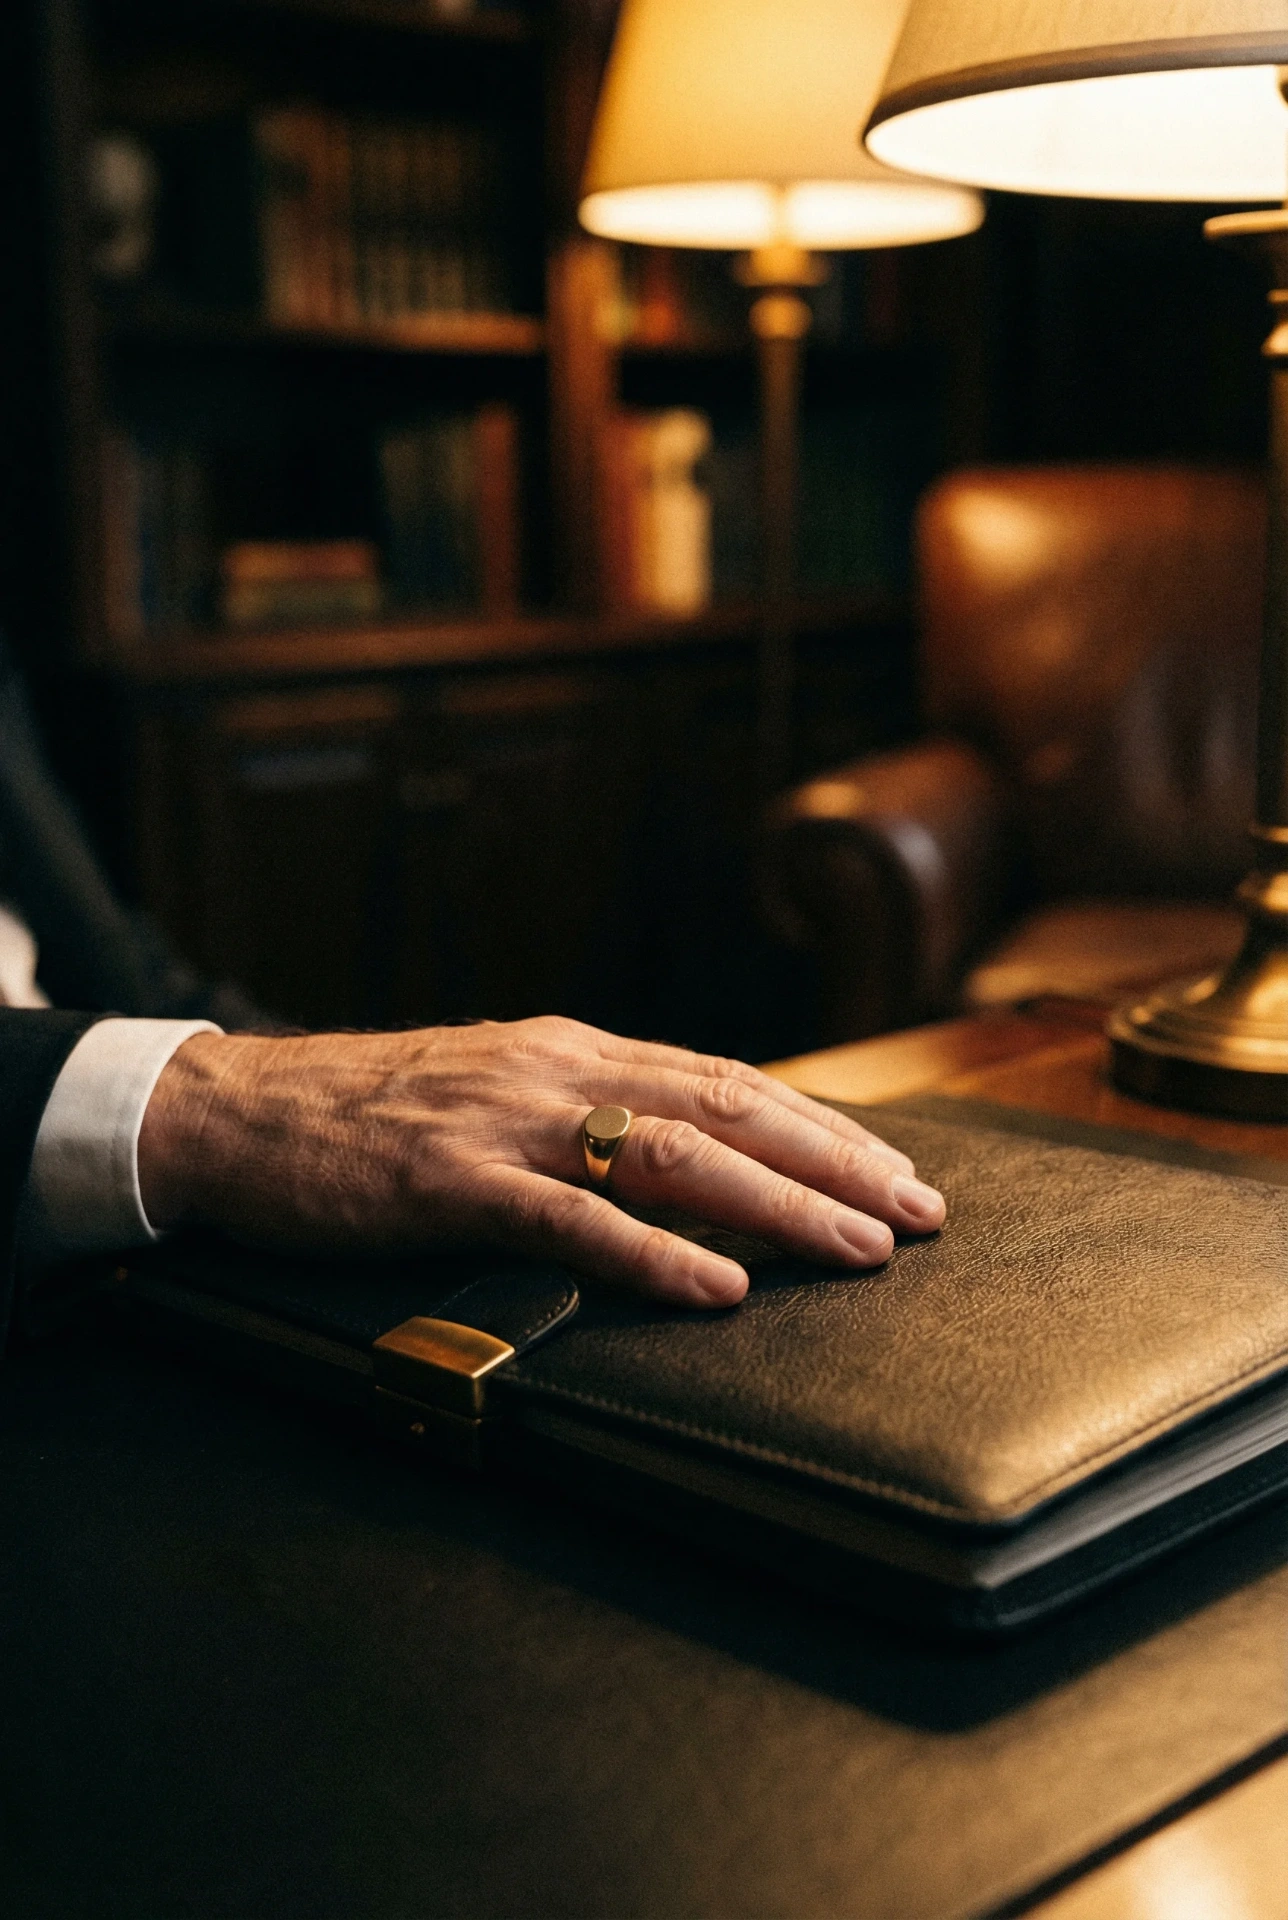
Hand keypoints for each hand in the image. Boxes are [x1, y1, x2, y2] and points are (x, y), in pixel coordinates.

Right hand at [138, 1016, 944, 1308]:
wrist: (237, 1112)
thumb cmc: (364, 1113)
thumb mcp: (493, 1091)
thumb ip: (580, 1113)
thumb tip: (679, 1154)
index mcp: (571, 1051)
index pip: (727, 1081)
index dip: (822, 1126)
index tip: (895, 1169)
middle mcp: (557, 1071)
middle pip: (727, 1108)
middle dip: (836, 1161)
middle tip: (920, 1212)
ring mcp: (507, 1123)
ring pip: (673, 1155)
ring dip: (779, 1204)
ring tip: (859, 1248)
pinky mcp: (452, 1180)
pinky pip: (571, 1220)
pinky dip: (654, 1254)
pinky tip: (717, 1287)